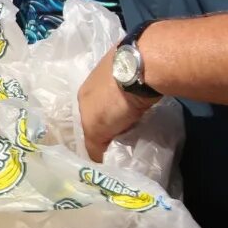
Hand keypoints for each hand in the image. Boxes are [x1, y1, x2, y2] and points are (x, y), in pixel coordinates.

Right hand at [77, 46, 155, 162]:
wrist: (142, 66)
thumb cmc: (112, 99)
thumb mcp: (95, 129)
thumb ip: (93, 146)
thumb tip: (97, 160)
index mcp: (82, 95)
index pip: (85, 119)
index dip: (95, 133)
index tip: (108, 146)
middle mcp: (95, 81)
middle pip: (101, 107)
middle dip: (110, 120)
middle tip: (124, 135)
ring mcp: (116, 71)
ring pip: (117, 97)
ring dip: (125, 108)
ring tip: (137, 121)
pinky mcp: (137, 66)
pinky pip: (134, 89)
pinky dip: (138, 98)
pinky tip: (146, 105)